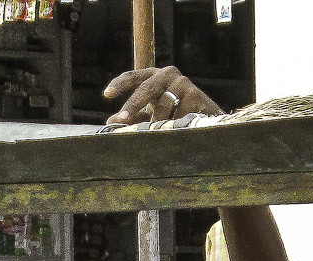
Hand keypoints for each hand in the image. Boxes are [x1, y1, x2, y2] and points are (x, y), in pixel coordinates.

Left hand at [104, 66, 220, 124]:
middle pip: (146, 89)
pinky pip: (179, 115)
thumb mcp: (150, 112)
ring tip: (159, 133)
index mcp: (153, 76)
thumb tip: (111, 122)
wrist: (205, 117)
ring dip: (158, 123)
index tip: (107, 94)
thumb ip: (132, 116)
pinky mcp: (196, 94)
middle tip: (122, 120)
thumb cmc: (173, 113)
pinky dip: (175, 125)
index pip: (132, 76)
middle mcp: (167, 74)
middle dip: (132, 106)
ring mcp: (183, 83)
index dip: (119, 84)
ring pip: (163, 107)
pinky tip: (179, 131)